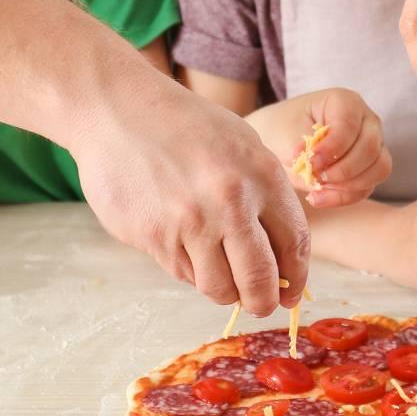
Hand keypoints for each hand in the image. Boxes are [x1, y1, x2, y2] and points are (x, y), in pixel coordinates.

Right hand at [72, 71, 309, 317]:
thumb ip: (266, 194)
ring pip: (218, 287)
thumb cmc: (186, 126)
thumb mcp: (242, 144)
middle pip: (259, 280)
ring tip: (217, 270)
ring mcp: (190, 222)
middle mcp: (230, 201)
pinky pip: (182, 273)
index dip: (296, 277)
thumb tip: (283, 257)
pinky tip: (182, 242)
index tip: (290, 292)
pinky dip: (188, 268)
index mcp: (261, 175)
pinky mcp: (154, 237)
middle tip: (259, 304)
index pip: (295, 244)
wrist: (119, 111)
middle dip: (262, 302)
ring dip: (223, 289)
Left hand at [250, 88, 390, 207]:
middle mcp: (366, 121)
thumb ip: (304, 148)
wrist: (280, 140)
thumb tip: (315, 167)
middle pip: (370, 148)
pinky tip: (319, 197)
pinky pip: (368, 186)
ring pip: (379, 169)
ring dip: (348, 185)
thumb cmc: (283, 129)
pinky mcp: (370, 168)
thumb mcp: (285, 133)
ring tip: (317, 189)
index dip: (333, 148)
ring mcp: (373, 144)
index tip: (311, 161)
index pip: (349, 125)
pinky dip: (345, 196)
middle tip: (315, 177)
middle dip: (342, 169)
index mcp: (345, 102)